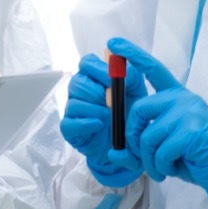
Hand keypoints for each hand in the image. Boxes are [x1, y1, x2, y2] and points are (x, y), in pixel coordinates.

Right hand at [60, 52, 145, 186]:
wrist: (125, 145)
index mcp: (94, 78)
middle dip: (94, 91)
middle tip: (110, 101)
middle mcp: (81, 92)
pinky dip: (86, 123)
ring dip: (93, 109)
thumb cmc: (129, 115)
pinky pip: (69, 123)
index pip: (87, 63)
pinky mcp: (70, 128)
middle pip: (76, 81)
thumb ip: (133, 77)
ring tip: (108, 116)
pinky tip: (99, 125)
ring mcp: (73, 110)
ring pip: (73, 102)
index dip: (97, 68)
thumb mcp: (137, 93)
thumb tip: (125, 71)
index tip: (112, 79)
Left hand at [107, 37, 207, 200]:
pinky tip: (173, 168)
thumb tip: (112, 153)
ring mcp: (189, 112)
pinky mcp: (192, 130)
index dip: (133, 56)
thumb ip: (138, 147)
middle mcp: (183, 99)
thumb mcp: (161, 148)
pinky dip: (161, 166)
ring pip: (147, 135)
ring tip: (161, 167)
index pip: (153, 70)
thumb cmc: (193, 157)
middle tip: (139, 155)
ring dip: (149, 159)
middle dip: (132, 137)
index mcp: (176, 97)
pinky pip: (160, 151)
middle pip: (139, 109)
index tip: (113, 43)